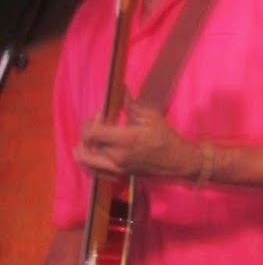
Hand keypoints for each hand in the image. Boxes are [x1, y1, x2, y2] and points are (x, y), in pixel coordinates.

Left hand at [76, 102, 202, 180]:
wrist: (177, 160)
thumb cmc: (166, 137)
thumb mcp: (152, 116)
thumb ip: (132, 104)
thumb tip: (121, 89)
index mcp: (126, 139)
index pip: (92, 133)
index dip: (91, 122)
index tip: (101, 115)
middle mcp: (118, 155)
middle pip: (88, 144)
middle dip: (88, 132)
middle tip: (97, 124)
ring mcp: (117, 168)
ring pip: (86, 161)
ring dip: (81, 150)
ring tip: (82, 143)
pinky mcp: (119, 175)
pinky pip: (95, 173)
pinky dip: (88, 164)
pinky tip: (88, 157)